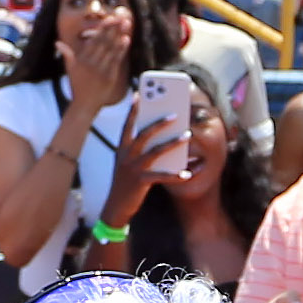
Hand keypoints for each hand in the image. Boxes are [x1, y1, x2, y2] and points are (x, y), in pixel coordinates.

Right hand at [58, 0, 132, 115]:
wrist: (85, 104)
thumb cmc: (78, 85)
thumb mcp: (70, 69)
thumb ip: (66, 54)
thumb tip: (57, 43)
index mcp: (81, 59)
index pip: (93, 40)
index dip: (102, 28)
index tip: (109, 18)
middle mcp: (91, 63)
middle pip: (103, 42)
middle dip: (112, 28)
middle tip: (120, 17)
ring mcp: (101, 70)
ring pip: (111, 49)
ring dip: (119, 35)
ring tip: (126, 23)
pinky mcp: (109, 76)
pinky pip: (116, 60)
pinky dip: (121, 50)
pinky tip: (126, 40)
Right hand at [100, 103, 186, 220]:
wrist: (115, 206)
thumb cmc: (125, 182)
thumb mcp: (127, 163)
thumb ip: (138, 150)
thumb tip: (159, 137)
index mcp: (122, 149)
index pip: (127, 125)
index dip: (133, 110)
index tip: (140, 95)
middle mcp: (126, 156)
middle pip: (144, 134)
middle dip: (160, 123)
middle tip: (176, 114)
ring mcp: (133, 168)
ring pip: (155, 151)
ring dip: (173, 142)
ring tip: (187, 135)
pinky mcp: (140, 182)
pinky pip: (162, 176)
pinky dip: (176, 175)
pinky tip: (187, 173)